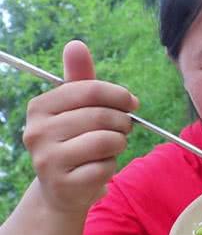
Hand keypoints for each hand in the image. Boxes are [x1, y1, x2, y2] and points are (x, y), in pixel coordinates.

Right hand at [23, 40, 138, 213]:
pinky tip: (98, 169)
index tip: (132, 104)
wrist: (62, 190)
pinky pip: (105, 167)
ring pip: (107, 142)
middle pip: (102, 116)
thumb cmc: (75, 141)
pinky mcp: (64, 184)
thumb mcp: (77, 109)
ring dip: (118, 145)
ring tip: (109, 149)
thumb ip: (80, 79)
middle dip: (123, 123)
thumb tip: (76, 45)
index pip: (91, 90)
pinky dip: (110, 167)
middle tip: (123, 130)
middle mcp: (37, 131)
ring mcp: (48, 160)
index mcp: (40, 107)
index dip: (120, 96)